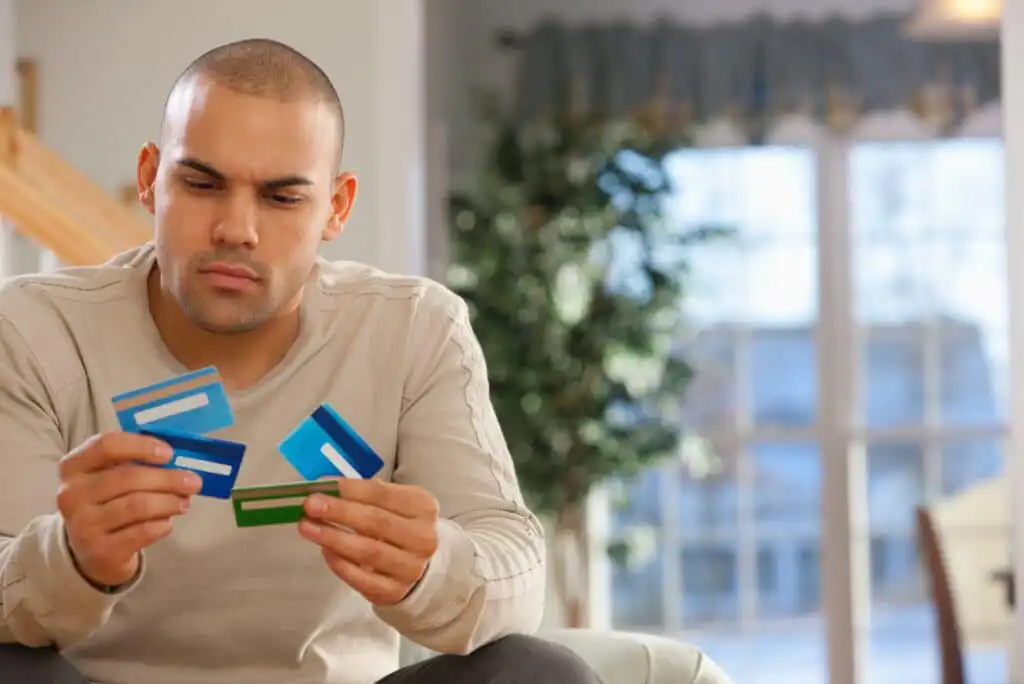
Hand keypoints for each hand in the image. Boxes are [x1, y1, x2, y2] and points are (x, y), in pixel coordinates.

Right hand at [57, 432, 202, 586]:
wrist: (91, 551)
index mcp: (73, 467)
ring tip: (184, 502)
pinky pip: (142, 532)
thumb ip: (137, 462)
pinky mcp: (100, 551)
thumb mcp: (111, 477)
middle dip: (168, 479)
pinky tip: (167, 523)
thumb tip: (179, 460)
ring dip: (169, 502)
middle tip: (194, 482)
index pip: (107, 445)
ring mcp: (83, 525)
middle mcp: (71, 495)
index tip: (169, 454)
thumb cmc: (109, 502)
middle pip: (128, 477)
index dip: (142, 446)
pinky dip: (162, 525)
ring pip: (138, 505)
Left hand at [298, 479, 438, 605]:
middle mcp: (423, 538)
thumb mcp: (392, 502)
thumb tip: (325, 487)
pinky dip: (340, 563)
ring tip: (307, 527)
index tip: (321, 485)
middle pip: (376, 522)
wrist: (417, 563)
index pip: (383, 494)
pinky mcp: (394, 592)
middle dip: (340, 512)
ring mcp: (411, 568)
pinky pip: (362, 579)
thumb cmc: (398, 524)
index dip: (350, 489)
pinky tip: (325, 550)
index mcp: (423, 507)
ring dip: (334, 537)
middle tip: (310, 506)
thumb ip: (363, 494)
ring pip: (368, 551)